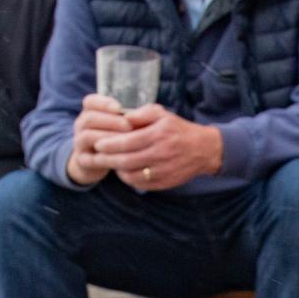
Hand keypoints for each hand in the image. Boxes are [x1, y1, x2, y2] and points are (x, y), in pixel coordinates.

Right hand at [68, 93, 130, 186]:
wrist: (101, 162)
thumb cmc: (118, 138)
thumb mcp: (123, 124)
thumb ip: (131, 116)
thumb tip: (144, 112)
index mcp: (90, 112)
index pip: (90, 101)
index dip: (104, 103)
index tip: (120, 108)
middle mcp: (81, 125)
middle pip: (89, 118)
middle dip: (110, 121)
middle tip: (129, 126)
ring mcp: (79, 142)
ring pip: (87, 136)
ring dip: (107, 137)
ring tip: (125, 141)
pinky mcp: (82, 159)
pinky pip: (89, 157)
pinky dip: (104, 156)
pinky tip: (120, 157)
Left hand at [95, 103, 223, 192]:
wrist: (203, 150)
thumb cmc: (178, 129)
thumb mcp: (163, 114)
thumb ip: (142, 113)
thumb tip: (123, 116)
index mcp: (158, 135)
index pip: (128, 141)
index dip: (110, 144)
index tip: (98, 143)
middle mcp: (161, 154)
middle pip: (126, 160)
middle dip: (107, 159)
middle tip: (94, 156)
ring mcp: (163, 170)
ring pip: (131, 174)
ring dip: (116, 170)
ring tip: (107, 163)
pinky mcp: (164, 182)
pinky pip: (140, 184)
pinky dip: (128, 179)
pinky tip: (122, 172)